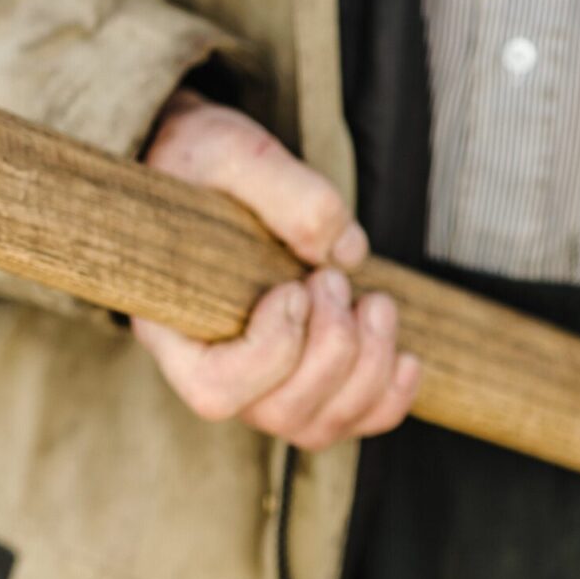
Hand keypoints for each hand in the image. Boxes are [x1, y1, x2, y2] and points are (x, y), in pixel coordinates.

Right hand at [130, 89, 420, 447]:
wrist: (208, 171)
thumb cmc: (202, 162)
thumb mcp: (232, 152)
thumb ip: (286, 192)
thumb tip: (346, 252)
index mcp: (172, 324)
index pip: (215, 389)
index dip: (272, 351)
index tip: (294, 286)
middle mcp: (212, 366)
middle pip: (277, 412)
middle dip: (332, 351)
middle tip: (334, 280)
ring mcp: (259, 381)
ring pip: (317, 425)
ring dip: (367, 370)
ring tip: (375, 302)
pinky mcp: (303, 376)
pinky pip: (351, 422)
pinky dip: (389, 399)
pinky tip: (407, 356)